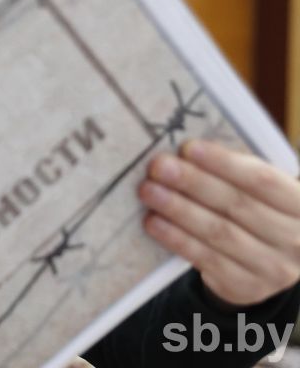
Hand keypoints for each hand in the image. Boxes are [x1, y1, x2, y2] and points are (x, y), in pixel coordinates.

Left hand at [138, 139, 299, 306]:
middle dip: (192, 182)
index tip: (188, 148)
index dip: (224, 163)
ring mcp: (273, 267)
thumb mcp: (264, 193)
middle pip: (237, 205)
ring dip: (179, 209)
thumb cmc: (261, 211)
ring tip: (149, 191)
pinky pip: (205, 259)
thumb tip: (186, 150)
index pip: (263, 180)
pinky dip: (176, 238)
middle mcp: (295, 239)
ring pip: (219, 232)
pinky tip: (153, 222)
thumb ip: (236, 172)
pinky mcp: (245, 286)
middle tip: (158, 166)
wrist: (272, 263)